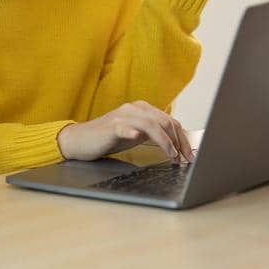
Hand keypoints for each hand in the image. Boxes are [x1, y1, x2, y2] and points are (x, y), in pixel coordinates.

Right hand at [58, 101, 193, 162]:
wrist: (80, 140)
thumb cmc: (108, 138)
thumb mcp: (135, 134)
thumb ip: (152, 134)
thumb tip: (176, 143)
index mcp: (142, 109)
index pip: (169, 121)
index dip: (182, 138)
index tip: (188, 154)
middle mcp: (134, 109)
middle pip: (164, 122)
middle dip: (178, 142)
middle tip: (184, 158)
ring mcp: (122, 116)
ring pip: (151, 124)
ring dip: (165, 141)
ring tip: (172, 156)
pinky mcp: (111, 126)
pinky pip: (125, 127)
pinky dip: (133, 132)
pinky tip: (138, 138)